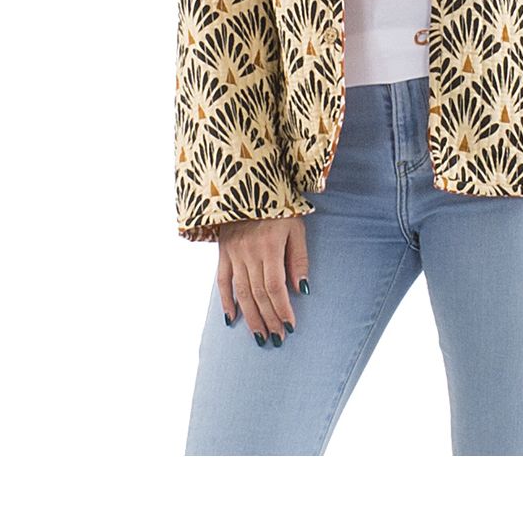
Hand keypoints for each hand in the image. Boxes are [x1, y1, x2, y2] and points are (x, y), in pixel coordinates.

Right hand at [216, 216, 309, 346]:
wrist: (248, 183)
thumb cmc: (279, 205)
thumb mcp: (296, 226)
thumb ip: (298, 258)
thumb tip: (301, 289)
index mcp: (270, 246)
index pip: (275, 287)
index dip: (282, 309)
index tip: (290, 326)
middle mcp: (249, 252)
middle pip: (258, 294)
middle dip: (269, 319)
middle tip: (277, 339)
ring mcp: (233, 253)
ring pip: (241, 292)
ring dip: (250, 317)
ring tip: (260, 337)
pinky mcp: (223, 252)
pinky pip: (222, 281)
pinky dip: (226, 301)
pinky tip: (232, 319)